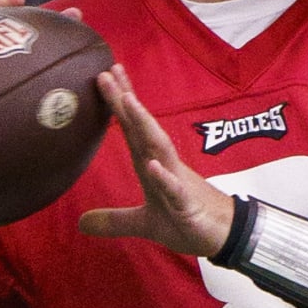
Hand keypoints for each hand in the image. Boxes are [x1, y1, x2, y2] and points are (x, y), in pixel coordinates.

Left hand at [79, 66, 236, 257]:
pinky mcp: (188, 205)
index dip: (119, 104)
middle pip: (142, 129)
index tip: (104, 75)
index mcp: (151, 165)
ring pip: (159, 148)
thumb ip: (114, 220)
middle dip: (126, 102)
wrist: (226, 235)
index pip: (132, 129)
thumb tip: (82, 223)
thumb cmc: (187, 220)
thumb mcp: (144, 224)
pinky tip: (152, 166)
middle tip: (108, 73)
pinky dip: (164, 178)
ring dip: (144, 125)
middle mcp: (163, 165)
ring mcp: (176, 182)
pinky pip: (175, 190)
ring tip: (128, 102)